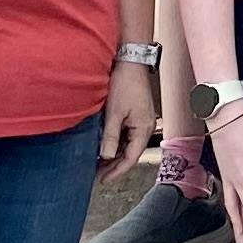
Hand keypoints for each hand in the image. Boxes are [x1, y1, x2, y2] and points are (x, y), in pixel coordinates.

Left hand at [98, 64, 156, 183]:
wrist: (131, 62)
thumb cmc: (125, 84)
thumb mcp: (114, 113)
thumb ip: (110, 137)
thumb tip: (105, 157)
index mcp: (143, 129)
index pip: (131, 159)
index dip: (116, 172)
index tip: (102, 180)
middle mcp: (145, 127)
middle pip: (130, 154)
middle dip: (114, 166)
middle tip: (97, 175)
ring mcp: (142, 121)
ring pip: (128, 145)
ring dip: (114, 155)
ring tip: (98, 163)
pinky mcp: (136, 115)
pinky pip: (127, 135)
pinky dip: (116, 143)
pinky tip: (104, 145)